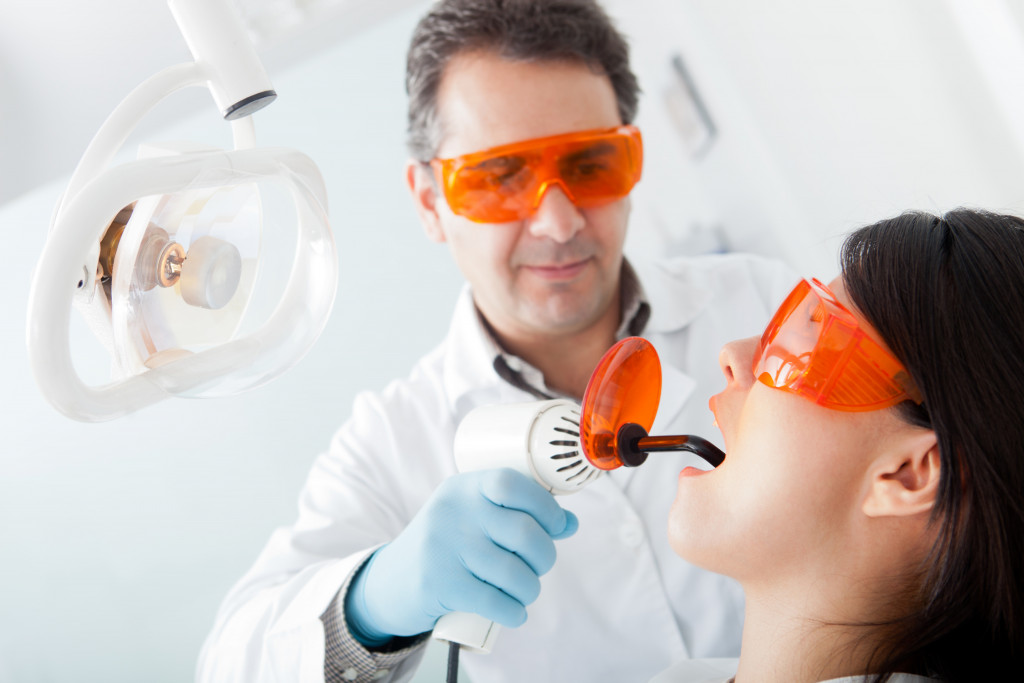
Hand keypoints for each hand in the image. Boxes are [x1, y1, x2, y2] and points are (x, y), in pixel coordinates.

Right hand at [345, 468, 578, 643]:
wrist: (391, 581)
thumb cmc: (446, 546)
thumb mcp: (473, 518)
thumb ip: (519, 515)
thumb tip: (570, 523)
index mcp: (464, 487)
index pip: (512, 483)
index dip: (545, 506)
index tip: (556, 525)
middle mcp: (452, 511)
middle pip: (524, 532)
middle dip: (545, 556)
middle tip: (538, 567)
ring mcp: (443, 546)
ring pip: (513, 572)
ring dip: (530, 589)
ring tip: (525, 591)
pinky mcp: (439, 583)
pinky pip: (495, 601)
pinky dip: (514, 612)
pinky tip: (515, 612)